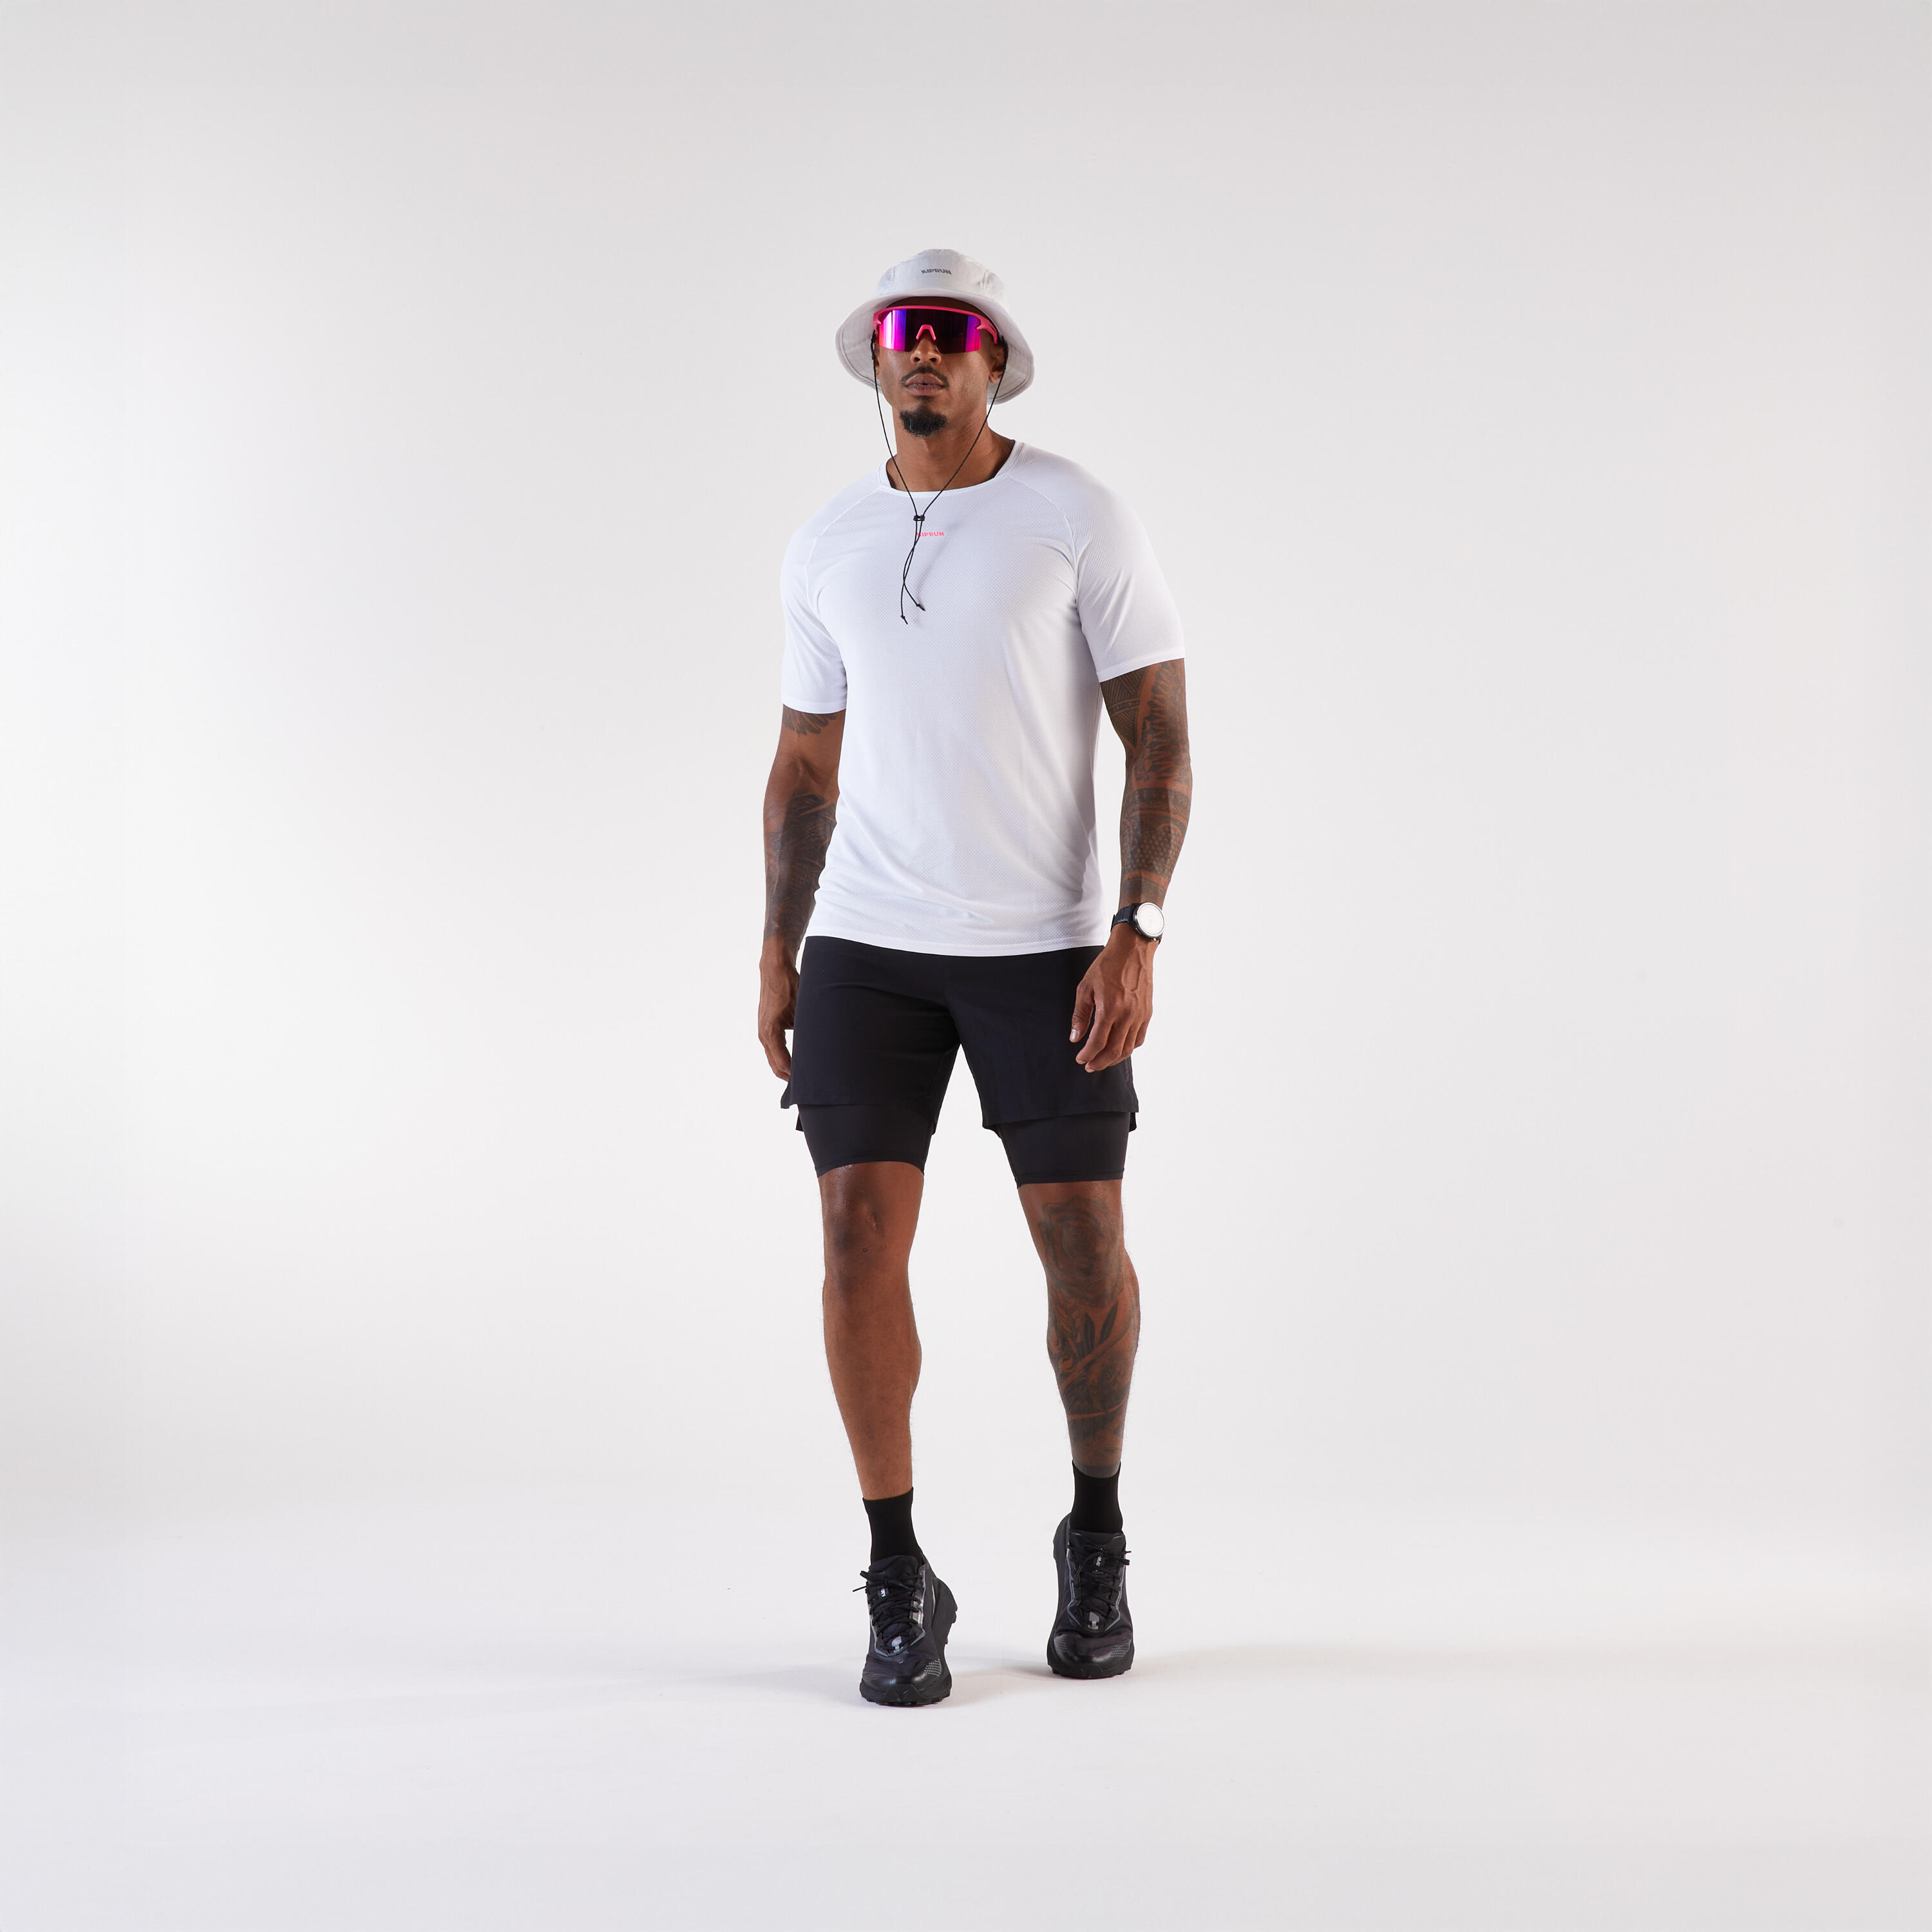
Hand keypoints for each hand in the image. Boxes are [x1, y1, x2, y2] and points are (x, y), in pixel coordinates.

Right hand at [758, 942, 797, 1078]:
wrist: (775, 969)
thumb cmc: (789, 985)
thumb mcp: (802, 1008)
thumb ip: (807, 1030)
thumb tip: (818, 1049)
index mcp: (770, 1030)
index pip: (781, 1062)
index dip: (794, 1075)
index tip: (806, 1084)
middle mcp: (764, 1033)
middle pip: (775, 1065)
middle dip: (789, 1077)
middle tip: (806, 1088)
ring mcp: (763, 1031)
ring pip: (773, 1059)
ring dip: (785, 1070)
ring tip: (801, 1079)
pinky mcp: (766, 1027)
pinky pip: (773, 1050)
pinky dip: (782, 1059)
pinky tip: (795, 1064)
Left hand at [1070, 927, 1154, 1072]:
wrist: (1132, 950)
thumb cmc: (1107, 966)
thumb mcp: (1085, 988)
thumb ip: (1080, 1015)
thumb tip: (1075, 1037)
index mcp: (1110, 1009)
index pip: (1097, 1042)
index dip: (1087, 1055)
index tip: (1080, 1059)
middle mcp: (1127, 1015)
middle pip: (1114, 1050)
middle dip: (1100, 1062)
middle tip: (1089, 1066)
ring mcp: (1140, 1015)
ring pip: (1128, 1048)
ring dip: (1114, 1058)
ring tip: (1102, 1060)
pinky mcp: (1147, 1013)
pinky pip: (1139, 1038)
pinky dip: (1129, 1048)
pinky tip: (1119, 1048)